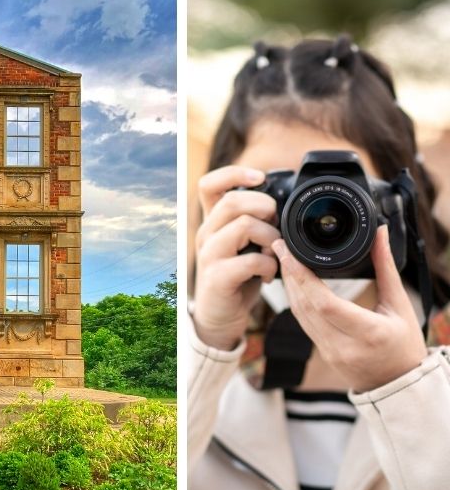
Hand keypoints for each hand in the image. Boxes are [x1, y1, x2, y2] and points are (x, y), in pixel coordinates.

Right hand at [193, 166, 280, 350]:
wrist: (220, 315)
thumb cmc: (237, 276)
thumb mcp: (243, 244)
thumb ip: (255, 222)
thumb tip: (283, 203)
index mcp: (212, 222)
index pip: (209, 184)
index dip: (234, 173)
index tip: (260, 177)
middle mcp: (206, 234)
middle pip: (232, 200)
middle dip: (264, 206)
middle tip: (276, 224)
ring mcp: (209, 255)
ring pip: (243, 225)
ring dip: (270, 236)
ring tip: (275, 251)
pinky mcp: (217, 277)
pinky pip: (251, 260)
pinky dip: (269, 265)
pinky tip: (269, 274)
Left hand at [271, 224, 425, 392]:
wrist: (398, 384)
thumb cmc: (405, 345)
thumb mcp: (400, 305)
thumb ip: (386, 268)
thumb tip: (379, 233)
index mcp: (368, 333)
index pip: (324, 303)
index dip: (302, 277)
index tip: (289, 253)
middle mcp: (343, 345)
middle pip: (304, 306)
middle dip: (289, 273)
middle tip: (279, 246)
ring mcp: (329, 351)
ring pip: (298, 314)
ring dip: (288, 285)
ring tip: (282, 258)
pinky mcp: (321, 352)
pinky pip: (301, 323)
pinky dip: (294, 300)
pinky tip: (291, 282)